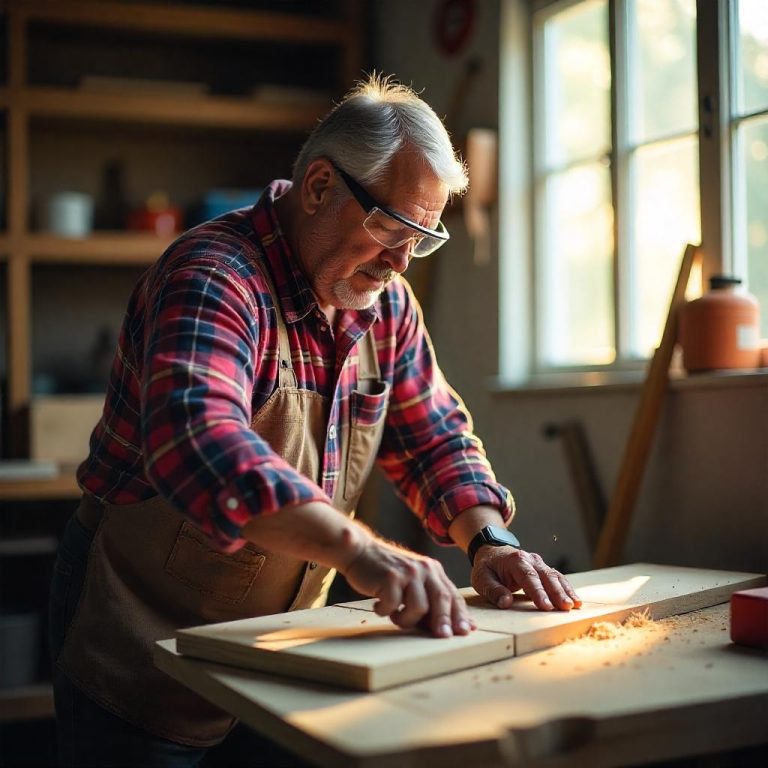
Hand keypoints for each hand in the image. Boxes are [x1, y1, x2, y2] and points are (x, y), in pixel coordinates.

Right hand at [343, 538, 475, 637]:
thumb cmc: (387, 574)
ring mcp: (408, 572)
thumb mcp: (414, 581)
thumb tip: (451, 627)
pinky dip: (385, 611)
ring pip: (419, 607)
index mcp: (433, 570)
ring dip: (406, 619)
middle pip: (441, 599)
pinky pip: (394, 605)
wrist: (361, 552)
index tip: (466, 632)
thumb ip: (430, 598)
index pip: (452, 595)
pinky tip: (378, 606)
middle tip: (443, 637)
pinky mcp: (390, 577)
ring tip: (395, 616)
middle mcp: (424, 569)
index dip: (460, 615)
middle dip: (444, 621)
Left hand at [471, 546, 581, 610]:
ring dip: (565, 591)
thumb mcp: (481, 578)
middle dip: (557, 592)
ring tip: (574, 605)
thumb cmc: (487, 567)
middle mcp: (530, 559)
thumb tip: (506, 603)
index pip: (528, 577)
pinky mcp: (544, 570)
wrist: (492, 552)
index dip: (538, 592)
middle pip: (546, 576)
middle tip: (565, 607)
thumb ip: (493, 590)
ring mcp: (539, 563)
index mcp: (515, 560)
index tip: (546, 606)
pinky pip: (558, 578)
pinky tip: (576, 601)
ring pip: (555, 576)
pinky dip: (567, 589)